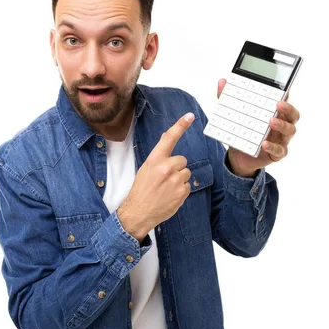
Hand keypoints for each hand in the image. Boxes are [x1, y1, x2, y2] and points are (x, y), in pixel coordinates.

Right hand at [117, 113, 193, 241]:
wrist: (139, 212)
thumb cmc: (141, 189)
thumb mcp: (146, 168)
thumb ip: (159, 155)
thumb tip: (167, 138)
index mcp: (155, 160)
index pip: (169, 138)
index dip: (180, 125)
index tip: (190, 116)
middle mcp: (166, 167)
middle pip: (182, 159)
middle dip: (177, 167)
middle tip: (165, 177)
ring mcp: (175, 180)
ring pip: (186, 173)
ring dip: (179, 179)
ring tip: (166, 187)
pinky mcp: (182, 192)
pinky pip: (188, 186)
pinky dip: (181, 190)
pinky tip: (170, 195)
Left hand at [217, 79, 299, 176]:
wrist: (238, 157)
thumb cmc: (243, 133)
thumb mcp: (234, 115)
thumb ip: (228, 98)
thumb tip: (222, 82)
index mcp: (274, 113)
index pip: (284, 101)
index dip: (286, 95)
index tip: (283, 89)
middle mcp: (281, 124)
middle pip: (293, 114)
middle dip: (288, 108)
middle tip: (278, 104)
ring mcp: (281, 139)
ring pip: (290, 130)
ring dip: (282, 125)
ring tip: (271, 122)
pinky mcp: (277, 153)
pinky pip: (280, 150)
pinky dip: (273, 147)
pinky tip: (265, 144)